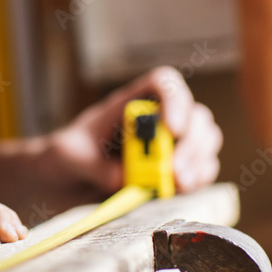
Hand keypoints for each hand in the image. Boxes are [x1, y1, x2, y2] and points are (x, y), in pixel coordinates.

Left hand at [48, 66, 221, 194]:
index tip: (173, 128)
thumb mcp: (68, 156)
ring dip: (198, 162)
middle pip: (194, 114)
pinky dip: (199, 178)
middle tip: (175, 171)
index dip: (175, 100)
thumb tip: (123, 178)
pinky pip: (202, 167)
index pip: (164, 83)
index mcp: (129, 103)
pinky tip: (182, 189)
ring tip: (178, 184)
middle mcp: (155, 118)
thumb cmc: (66, 156)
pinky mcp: (175, 169)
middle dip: (191, 143)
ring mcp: (169, 143)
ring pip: (206, 139)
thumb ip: (93, 165)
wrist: (66, 181)